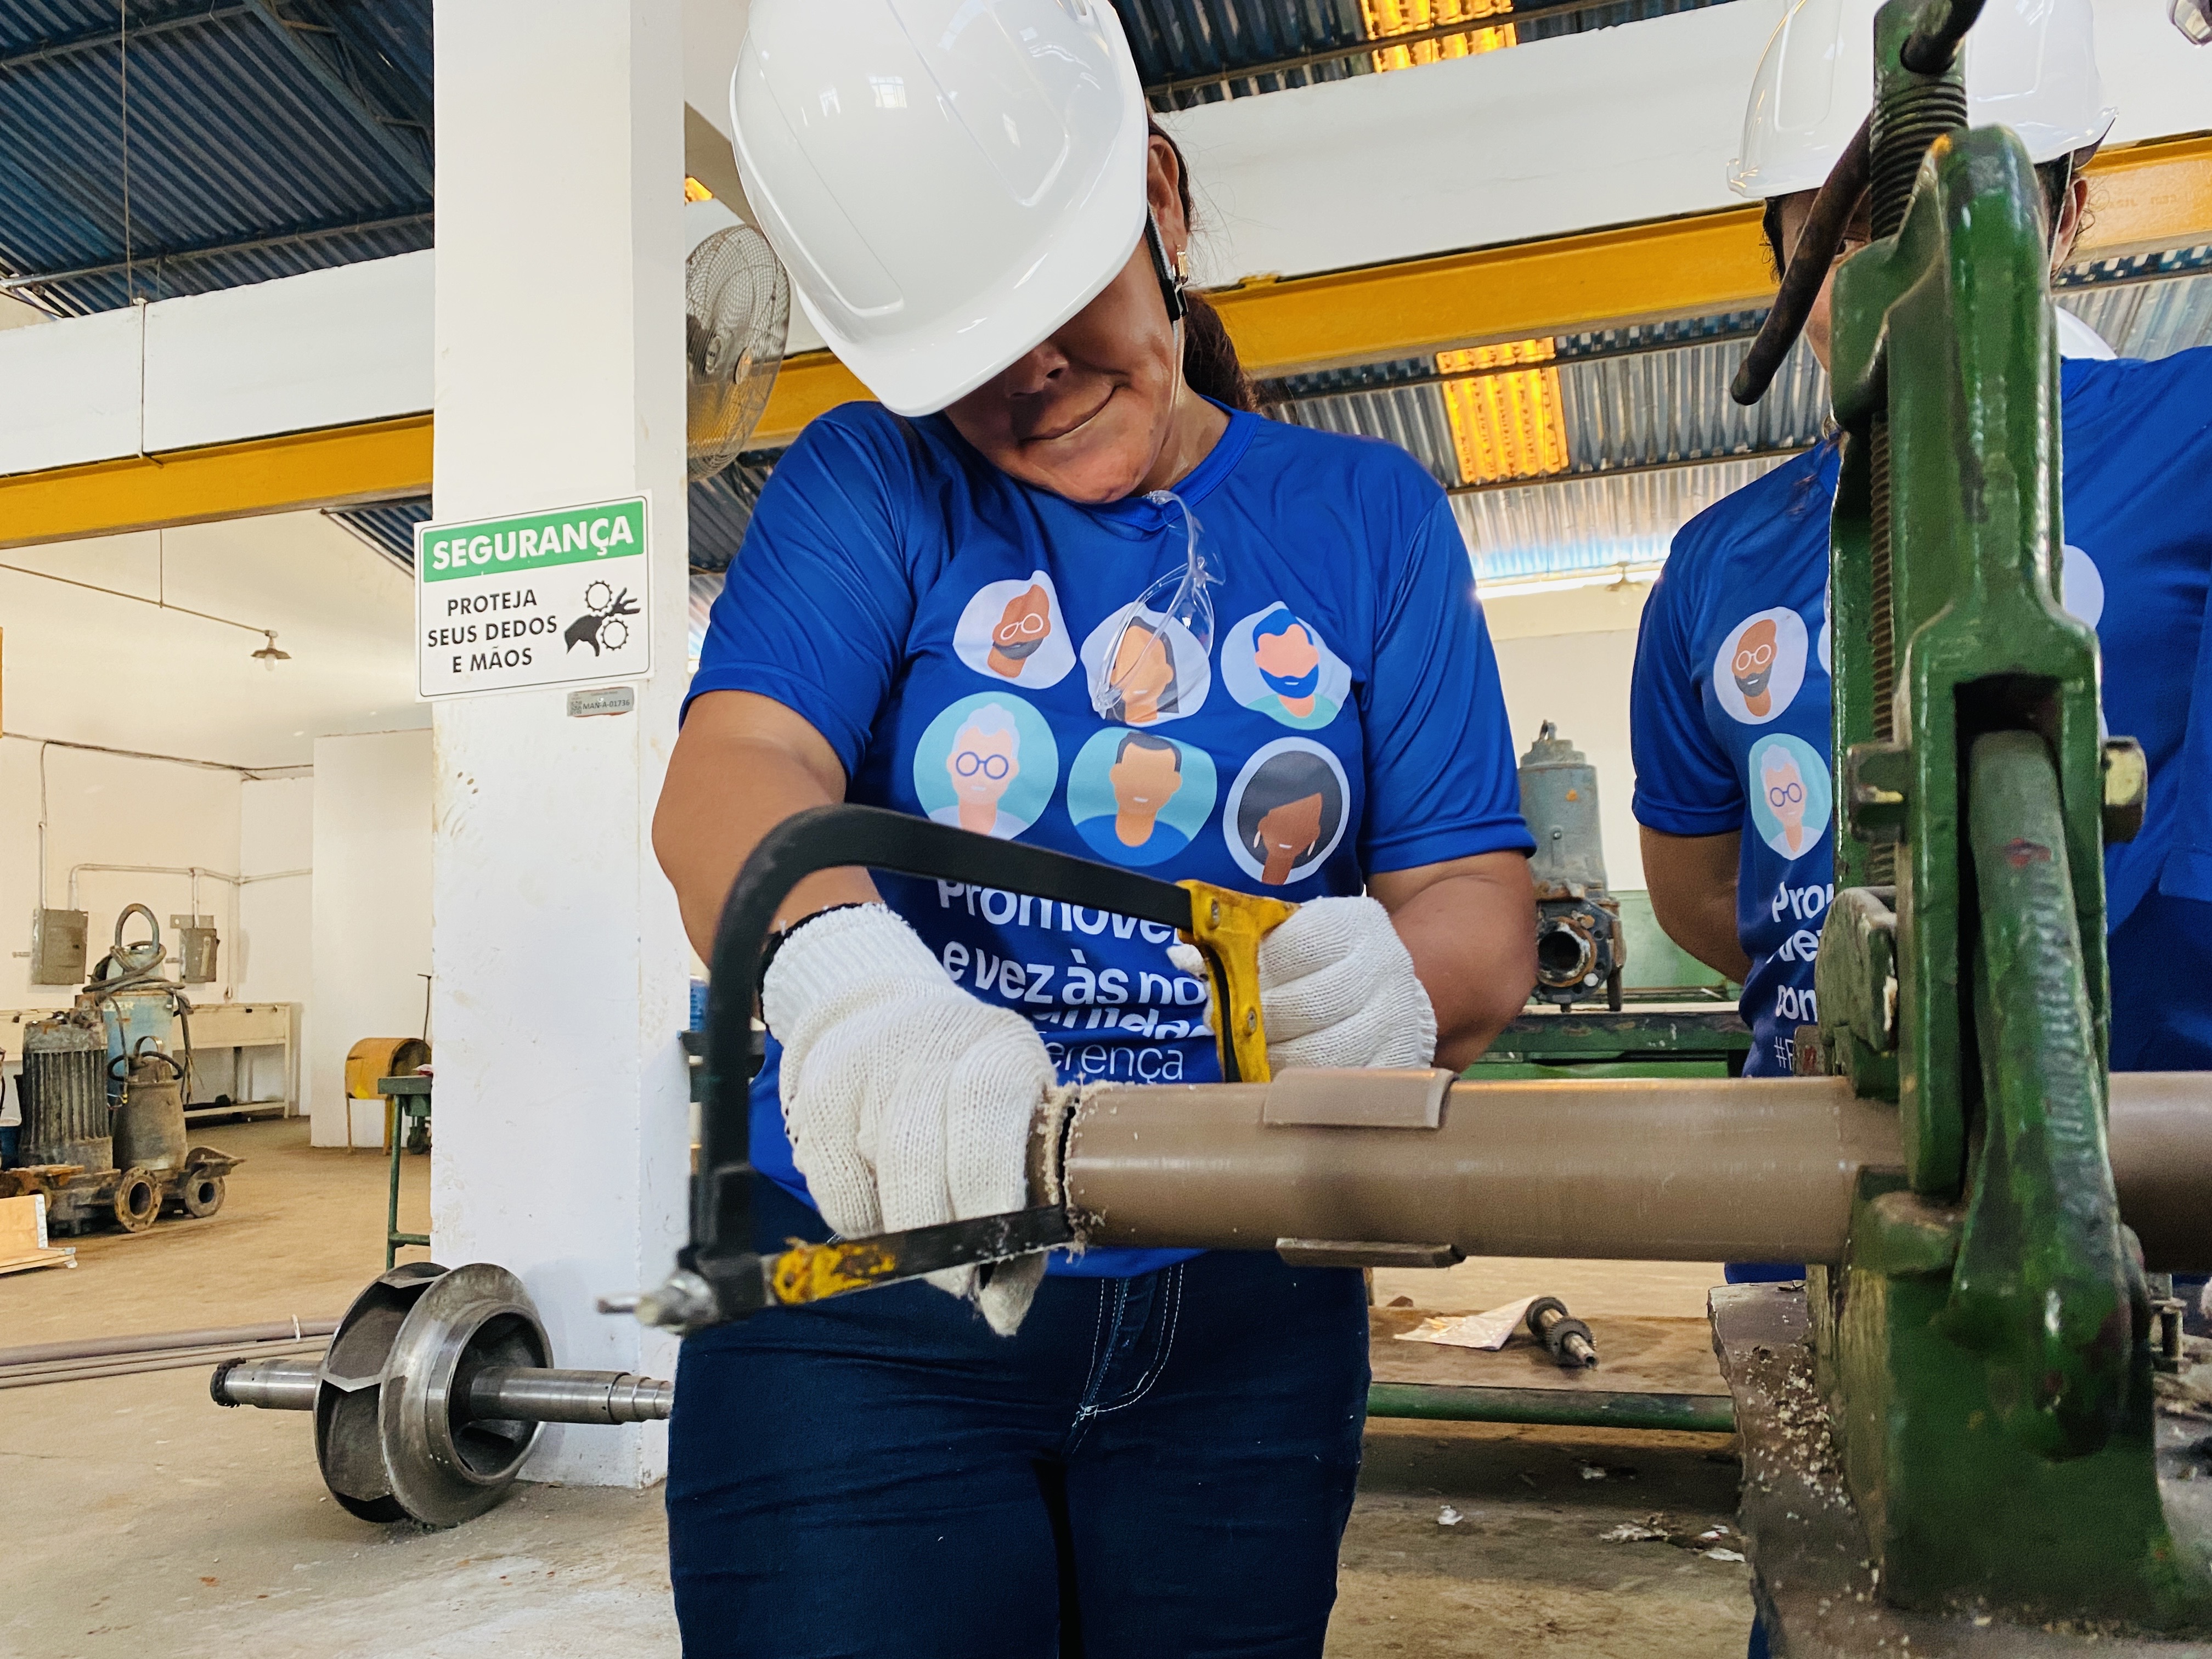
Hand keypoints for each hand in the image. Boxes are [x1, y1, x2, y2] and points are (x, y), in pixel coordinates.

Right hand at [764, 905, 1056, 1332]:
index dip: (987, 1201)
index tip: (991, 1259)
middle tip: (956, 1278)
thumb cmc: (977, 1095)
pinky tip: (883, 1215)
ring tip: (922, 1251)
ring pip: (873, 1172)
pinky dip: (858, 1220)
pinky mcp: (817, 1092)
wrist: (893, 1017)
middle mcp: (929, 1046)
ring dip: (900, 1233)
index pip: (985, 1124)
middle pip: (920, 1154)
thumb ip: (1022, 1220)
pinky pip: (831, 1184)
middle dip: (939, 1235)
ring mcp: (865, 1066)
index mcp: (999, 1050)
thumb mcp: (1020, 1131)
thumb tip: (1002, 1315)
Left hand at [1171, 895, 1435, 1071]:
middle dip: (1257, 1021)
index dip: (1252, 971)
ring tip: (1257, 1053)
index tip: (1228, 985)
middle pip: (1305, 1005)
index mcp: (1354, 924)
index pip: (1291, 949)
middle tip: (1232, 1026)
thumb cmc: (1329, 959)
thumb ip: (1248, 944)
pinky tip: (1285, 1078)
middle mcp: (1384, 968)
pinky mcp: (1399, 1065)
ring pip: (1322, 1055)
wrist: (1400, 984)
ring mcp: (1397, 1019)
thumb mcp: (1296, 933)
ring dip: (1276, 1059)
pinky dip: (1307, 1089)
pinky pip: (1342, 1088)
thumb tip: (1183, 960)